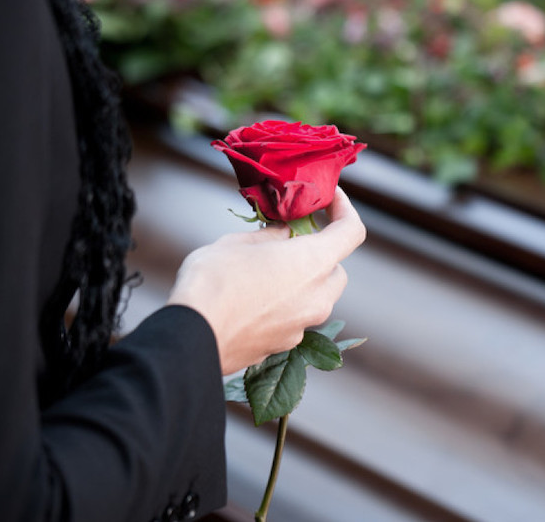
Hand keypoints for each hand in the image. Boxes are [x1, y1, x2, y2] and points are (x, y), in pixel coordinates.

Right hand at [167, 187, 366, 374]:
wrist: (193, 338)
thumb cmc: (213, 282)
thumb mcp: (238, 243)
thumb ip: (271, 236)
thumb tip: (284, 234)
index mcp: (312, 263)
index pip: (351, 232)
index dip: (345, 210)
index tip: (331, 199)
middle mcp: (317, 297)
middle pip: (336, 270)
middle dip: (320, 254)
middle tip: (290, 241)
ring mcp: (304, 325)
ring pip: (317, 297)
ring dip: (302, 281)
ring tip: (266, 271)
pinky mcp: (287, 346)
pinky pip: (296, 318)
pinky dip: (285, 305)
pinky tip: (254, 300)